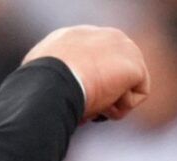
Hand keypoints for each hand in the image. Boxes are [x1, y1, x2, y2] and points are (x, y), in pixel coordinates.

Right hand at [23, 26, 149, 122]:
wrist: (54, 84)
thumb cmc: (40, 86)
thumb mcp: (41, 78)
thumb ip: (54, 79)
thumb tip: (48, 99)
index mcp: (78, 35)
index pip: (96, 62)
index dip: (91, 85)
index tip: (79, 97)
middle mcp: (104, 35)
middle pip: (116, 73)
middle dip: (105, 93)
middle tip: (87, 104)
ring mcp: (124, 48)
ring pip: (127, 86)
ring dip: (110, 102)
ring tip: (92, 102)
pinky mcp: (136, 65)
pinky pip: (136, 96)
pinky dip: (120, 108)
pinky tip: (104, 102)